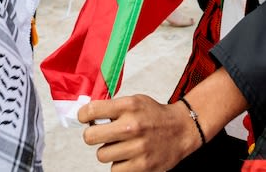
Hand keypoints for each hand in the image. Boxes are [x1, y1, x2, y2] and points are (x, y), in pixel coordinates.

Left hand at [79, 95, 200, 170]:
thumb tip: (87, 115)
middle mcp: (132, 126)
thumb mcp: (135, 101)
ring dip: (107, 151)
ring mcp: (137, 147)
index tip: (85, 118)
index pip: (92, 110)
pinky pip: (115, 170)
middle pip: (90, 137)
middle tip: (99, 134)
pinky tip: (128, 156)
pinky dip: (119, 165)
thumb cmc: (155, 115)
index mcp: (129, 106)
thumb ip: (112, 107)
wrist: (182, 130)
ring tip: (120, 145)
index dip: (83, 115)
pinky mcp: (143, 166)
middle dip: (92, 135)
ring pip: (101, 155)